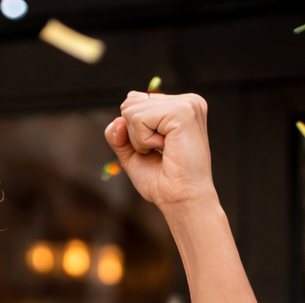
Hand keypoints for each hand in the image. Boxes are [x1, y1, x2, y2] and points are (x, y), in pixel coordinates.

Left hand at [105, 91, 216, 211]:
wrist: (180, 198)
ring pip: (132, 111)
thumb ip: (119, 135)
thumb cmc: (162, 180)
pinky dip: (143, 140)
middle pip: (130, 103)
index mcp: (179, 105)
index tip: (154, 148)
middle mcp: (187, 100)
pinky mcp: (183, 112)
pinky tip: (164, 148)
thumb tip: (117, 121)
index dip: (132, 130)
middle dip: (134, 134)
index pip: (134, 100)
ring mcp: (187, 104)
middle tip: (158, 151)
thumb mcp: (132, 153)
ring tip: (163, 151)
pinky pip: (139, 118)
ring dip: (139, 139)